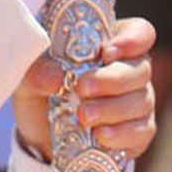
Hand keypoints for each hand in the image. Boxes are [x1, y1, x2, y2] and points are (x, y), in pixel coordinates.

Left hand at [13, 15, 157, 164]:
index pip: (139, 33)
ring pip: (142, 101)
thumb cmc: (42, 94)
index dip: (132, 39)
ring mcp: (137, 103)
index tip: (108, 52)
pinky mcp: (136, 134)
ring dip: (113, 108)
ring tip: (83, 116)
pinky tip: (101, 135)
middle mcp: (130, 71)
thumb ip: (37, 71)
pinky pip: (141, 132)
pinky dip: (122, 134)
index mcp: (111, 46)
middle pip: (142, 69)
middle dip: (113, 79)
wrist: (41, 138)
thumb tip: (55, 77)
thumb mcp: (29, 79)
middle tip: (82, 88)